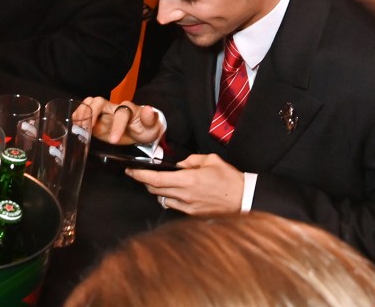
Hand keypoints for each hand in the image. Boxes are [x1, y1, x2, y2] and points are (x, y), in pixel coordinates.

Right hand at [79, 96, 162, 144]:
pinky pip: (85, 112)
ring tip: (79, 125)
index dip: (117, 126)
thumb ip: (150, 118)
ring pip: (90, 104)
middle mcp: (114, 108)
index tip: (114, 140)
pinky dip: (78, 116)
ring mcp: (104, 113)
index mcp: (128, 110)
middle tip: (88, 128)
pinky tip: (75, 125)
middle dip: (92, 113)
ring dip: (83, 113)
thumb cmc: (145, 128)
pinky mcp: (97, 120)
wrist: (140, 131)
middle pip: (99, 102)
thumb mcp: (152, 126)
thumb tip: (149, 109)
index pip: (121, 114)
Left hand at [126, 153, 243, 214]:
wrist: (244, 199)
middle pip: (155, 190)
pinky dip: (170, 198)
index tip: (130, 171)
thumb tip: (180, 165)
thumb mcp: (211, 160)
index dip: (139, 176)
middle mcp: (184, 195)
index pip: (155, 179)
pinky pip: (174, 206)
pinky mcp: (192, 215)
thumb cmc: (229, 179)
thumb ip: (191, 160)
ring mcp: (188, 207)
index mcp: (188, 180)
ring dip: (158, 191)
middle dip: (146, 182)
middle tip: (142, 174)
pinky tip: (175, 192)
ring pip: (163, 199)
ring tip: (161, 182)